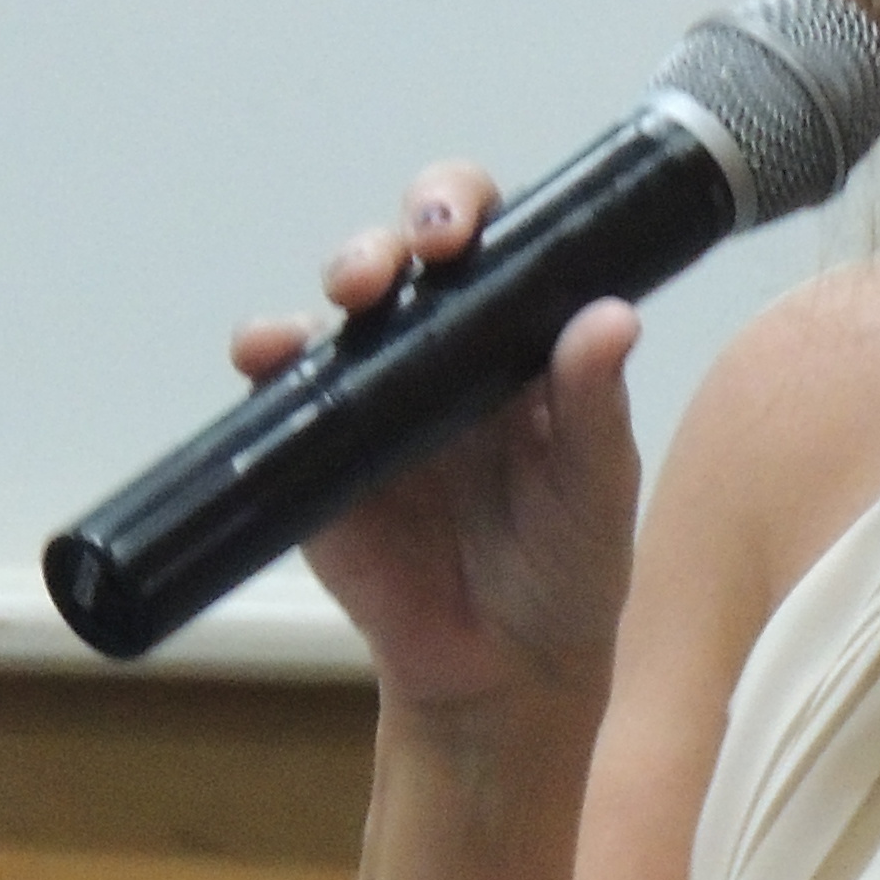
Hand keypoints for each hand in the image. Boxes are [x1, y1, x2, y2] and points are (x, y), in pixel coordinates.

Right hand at [231, 162, 643, 710]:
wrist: (498, 670)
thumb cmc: (564, 569)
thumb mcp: (595, 491)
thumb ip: (597, 408)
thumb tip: (612, 316)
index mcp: (517, 342)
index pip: (491, 243)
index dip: (467, 209)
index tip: (460, 230)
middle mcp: (441, 349)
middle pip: (405, 252)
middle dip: (397, 234)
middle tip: (413, 253)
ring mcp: (375, 392)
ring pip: (343, 306)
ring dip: (343, 274)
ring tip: (355, 295)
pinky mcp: (319, 445)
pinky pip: (282, 385)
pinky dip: (267, 354)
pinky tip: (268, 352)